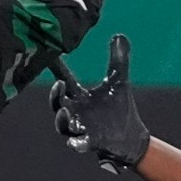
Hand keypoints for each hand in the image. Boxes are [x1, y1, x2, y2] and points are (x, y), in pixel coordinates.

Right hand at [50, 34, 150, 171]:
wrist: (131, 137)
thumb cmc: (120, 109)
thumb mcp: (119, 82)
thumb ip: (118, 60)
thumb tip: (120, 35)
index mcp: (80, 97)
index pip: (64, 79)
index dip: (56, 67)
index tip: (49, 53)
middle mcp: (76, 112)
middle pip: (57, 104)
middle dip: (54, 96)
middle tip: (59, 84)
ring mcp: (82, 129)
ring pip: (63, 126)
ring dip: (61, 120)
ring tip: (64, 111)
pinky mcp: (92, 143)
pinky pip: (79, 145)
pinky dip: (76, 144)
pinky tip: (74, 143)